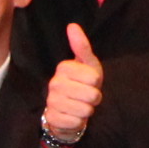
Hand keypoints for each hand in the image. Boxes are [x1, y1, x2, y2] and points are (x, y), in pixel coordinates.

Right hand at [42, 24, 103, 143]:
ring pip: (85, 110)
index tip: (89, 83)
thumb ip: (82, 46)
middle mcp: (55, 83)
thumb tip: (72, 25)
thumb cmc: (82, 84)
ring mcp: (51, 101)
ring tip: (81, 106)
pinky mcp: (52, 118)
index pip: (94, 77)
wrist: (69, 111)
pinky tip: (73, 116)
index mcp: (64, 68)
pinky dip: (79, 122)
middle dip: (94, 99)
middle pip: (92, 95)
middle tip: (86, 96)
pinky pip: (76, 122)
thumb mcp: (87, 65)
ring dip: (87, 111)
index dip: (96, 83)